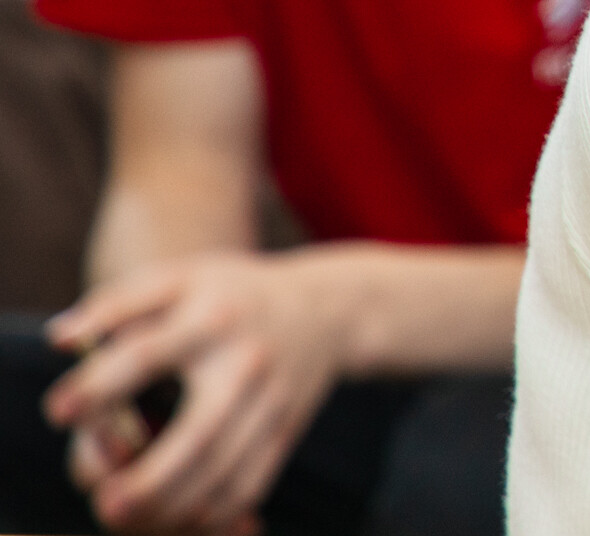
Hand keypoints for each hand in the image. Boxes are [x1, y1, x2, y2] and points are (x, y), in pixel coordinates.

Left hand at [43, 250, 346, 532]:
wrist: (327, 308)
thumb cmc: (232, 294)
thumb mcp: (181, 278)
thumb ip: (118, 303)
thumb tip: (60, 338)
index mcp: (211, 317)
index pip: (150, 351)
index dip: (102, 382)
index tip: (60, 410)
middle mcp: (245, 362)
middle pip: (201, 429)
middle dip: (153, 474)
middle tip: (108, 502)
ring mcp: (271, 402)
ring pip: (225, 471)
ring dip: (174, 504)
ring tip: (128, 516)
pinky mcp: (285, 432)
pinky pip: (250, 485)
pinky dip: (213, 512)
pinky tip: (178, 517)